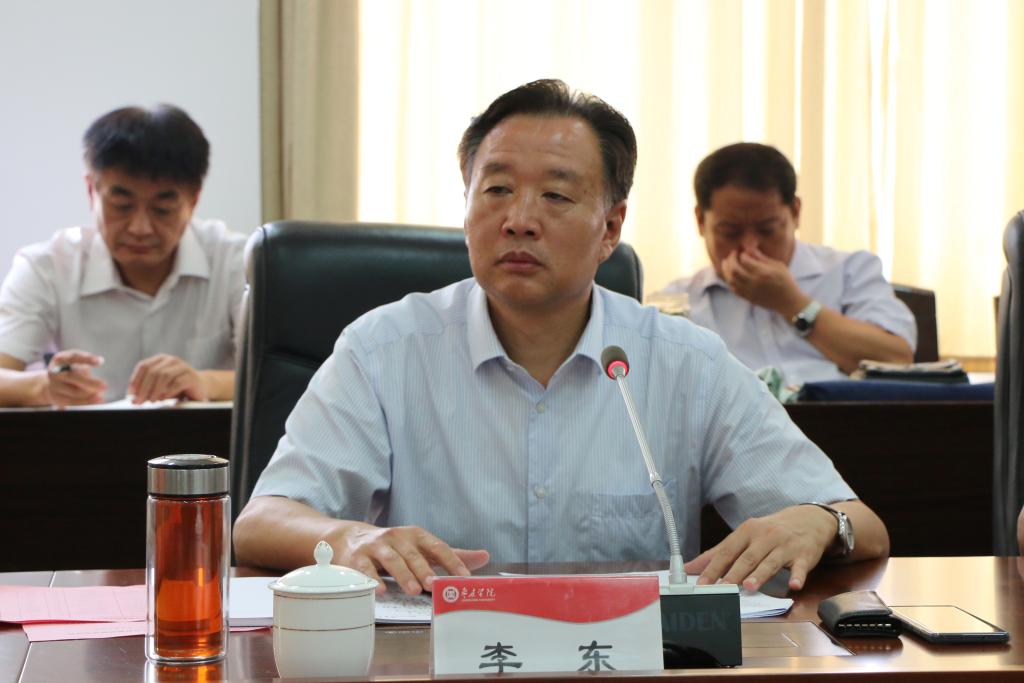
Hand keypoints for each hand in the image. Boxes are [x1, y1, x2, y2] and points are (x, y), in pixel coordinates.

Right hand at [46, 350, 106, 406]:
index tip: (100, 361)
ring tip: (101, 395)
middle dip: (90, 382)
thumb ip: (85, 363)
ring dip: (90, 393)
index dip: (87, 359)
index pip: (73, 357)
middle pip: (72, 377)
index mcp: (60, 359)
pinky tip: (98, 400)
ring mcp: (53, 385)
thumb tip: (99, 364)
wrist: (50, 383)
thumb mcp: (75, 363)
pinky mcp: (56, 398)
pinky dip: (86, 401)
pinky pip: (72, 402)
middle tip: (104, 386)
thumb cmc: (70, 370)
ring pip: (74, 391)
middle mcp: (55, 372)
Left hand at [128, 354, 206, 403]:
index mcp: (161, 359)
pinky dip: (168, 392)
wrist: (200, 387)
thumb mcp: (160, 386)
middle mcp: (172, 360)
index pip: (144, 366)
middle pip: (153, 372)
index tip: (131, 394)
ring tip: (151, 401)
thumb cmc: (177, 387)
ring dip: (155, 390)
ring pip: (164, 375)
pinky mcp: (192, 376)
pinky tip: (163, 399)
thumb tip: (133, 398)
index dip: (135, 380)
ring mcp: (183, 367)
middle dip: (144, 388)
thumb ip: (147, 388)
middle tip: (139, 401)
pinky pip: (177, 383)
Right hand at [328, 521, 489, 595]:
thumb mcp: (421, 547)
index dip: (451, 561)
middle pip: (413, 554)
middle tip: (435, 585)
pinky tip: (381, 592)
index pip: (437, 547)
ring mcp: (377, 546)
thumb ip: (451, 554)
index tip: (463, 578)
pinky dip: (373, 580)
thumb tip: (484, 556)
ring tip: (414, 590)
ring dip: (403, 575)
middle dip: (424, 570)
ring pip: (392, 560)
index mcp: (416, 535)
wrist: (350, 538)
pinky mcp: (357, 557)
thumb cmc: (394, 546)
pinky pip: (365, 569)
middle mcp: (397, 538)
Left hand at [683, 504, 836, 591]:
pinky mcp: (804, 555)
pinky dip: (797, 576)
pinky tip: (794, 585)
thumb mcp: (745, 537)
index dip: (713, 568)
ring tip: (749, 586)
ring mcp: (785, 546)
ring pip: (770, 562)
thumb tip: (690, 568)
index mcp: (747, 531)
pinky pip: (800, 567)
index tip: (702, 583)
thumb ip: (719, 553)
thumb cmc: (770, 532)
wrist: (808, 520)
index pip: (727, 551)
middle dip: (734, 573)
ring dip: (760, 575)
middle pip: (747, 557)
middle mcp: (765, 537)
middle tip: (722, 588)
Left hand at [720, 247, 805, 315]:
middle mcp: (754, 282)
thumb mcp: (778, 265)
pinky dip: (729, 279)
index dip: (741, 253)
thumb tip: (748, 249)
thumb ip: (762, 258)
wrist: (788, 302)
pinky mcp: (747, 298)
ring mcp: (749, 292)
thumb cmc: (785, 281)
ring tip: (728, 262)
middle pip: (734, 269)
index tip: (742, 250)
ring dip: (726, 269)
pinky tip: (731, 274)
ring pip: (730, 279)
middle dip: (731, 259)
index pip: (744, 260)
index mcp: (763, 273)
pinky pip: (733, 288)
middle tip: (733, 254)